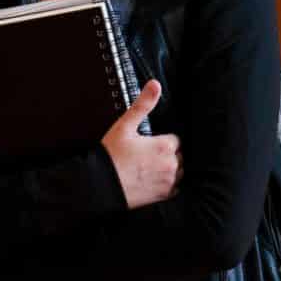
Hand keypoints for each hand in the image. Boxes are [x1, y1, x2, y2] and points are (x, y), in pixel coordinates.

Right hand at [103, 80, 180, 207]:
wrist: (101, 184)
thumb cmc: (111, 156)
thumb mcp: (125, 126)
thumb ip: (143, 104)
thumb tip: (154, 85)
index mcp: (165, 145)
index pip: (175, 140)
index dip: (162, 141)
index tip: (150, 144)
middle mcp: (171, 164)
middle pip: (179, 155)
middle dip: (166, 154)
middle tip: (147, 156)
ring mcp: (168, 181)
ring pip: (179, 172)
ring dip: (169, 169)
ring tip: (150, 168)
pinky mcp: (163, 195)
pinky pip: (175, 188)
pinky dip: (167, 184)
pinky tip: (152, 181)